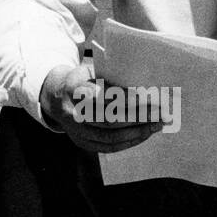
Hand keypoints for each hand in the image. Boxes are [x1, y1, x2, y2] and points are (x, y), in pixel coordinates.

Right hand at [39, 65, 162, 154]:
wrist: (57, 97)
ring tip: (158, 124)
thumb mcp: (91, 69)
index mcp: (73, 88)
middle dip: (138, 117)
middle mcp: (71, 112)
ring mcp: (75, 131)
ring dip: (138, 132)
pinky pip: (108, 147)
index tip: (145, 96)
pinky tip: (145, 134)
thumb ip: (110, 75)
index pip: (100, 95)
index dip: (123, 98)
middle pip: (108, 119)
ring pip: (110, 136)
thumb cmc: (83, 79)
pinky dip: (129, 141)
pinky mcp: (82, 142)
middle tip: (160, 112)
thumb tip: (146, 81)